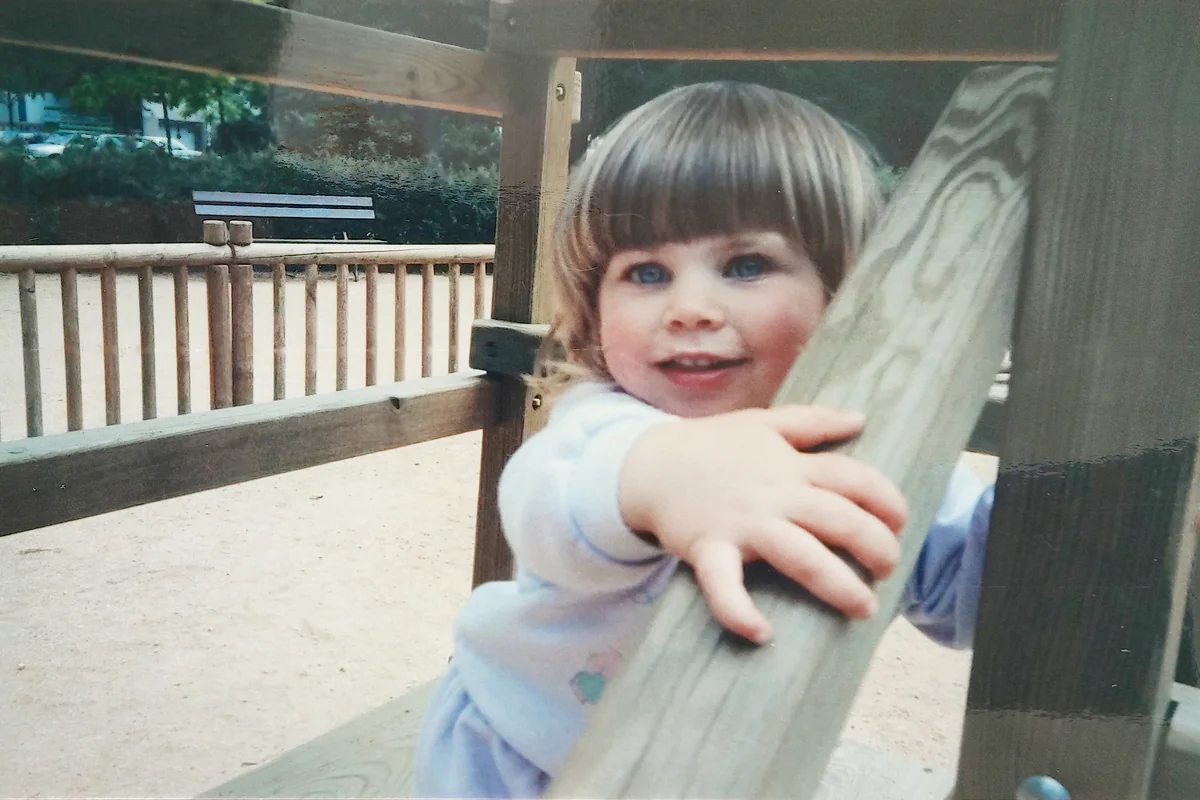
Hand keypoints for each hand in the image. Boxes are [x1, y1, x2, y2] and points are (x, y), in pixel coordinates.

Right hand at [619, 405, 907, 644]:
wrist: (649, 464)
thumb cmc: (709, 445)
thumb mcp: (762, 423)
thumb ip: (813, 421)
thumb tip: (860, 418)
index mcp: (790, 464)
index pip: (853, 478)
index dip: (886, 500)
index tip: (899, 522)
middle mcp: (774, 494)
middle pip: (838, 519)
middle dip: (875, 546)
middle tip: (887, 569)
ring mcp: (742, 523)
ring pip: (800, 555)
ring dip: (837, 584)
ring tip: (863, 607)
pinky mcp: (709, 549)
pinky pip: (724, 585)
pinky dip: (739, 611)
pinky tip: (762, 634)